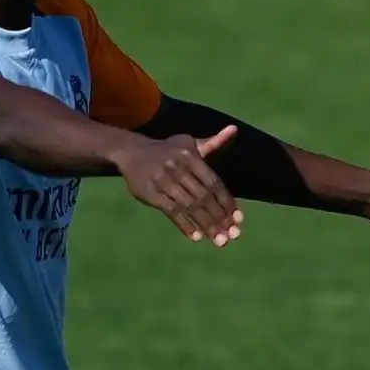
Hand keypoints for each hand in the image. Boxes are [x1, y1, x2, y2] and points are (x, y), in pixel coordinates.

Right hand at [113, 125, 244, 245]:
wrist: (131, 152)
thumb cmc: (167, 149)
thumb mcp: (189, 143)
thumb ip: (213, 142)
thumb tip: (234, 129)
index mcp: (190, 156)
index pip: (214, 182)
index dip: (227, 201)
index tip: (238, 218)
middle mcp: (178, 168)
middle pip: (204, 197)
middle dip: (220, 218)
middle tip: (233, 235)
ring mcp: (163, 181)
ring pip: (190, 206)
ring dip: (207, 225)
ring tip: (220, 240)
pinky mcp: (150, 193)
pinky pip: (171, 212)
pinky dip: (185, 225)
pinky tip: (197, 236)